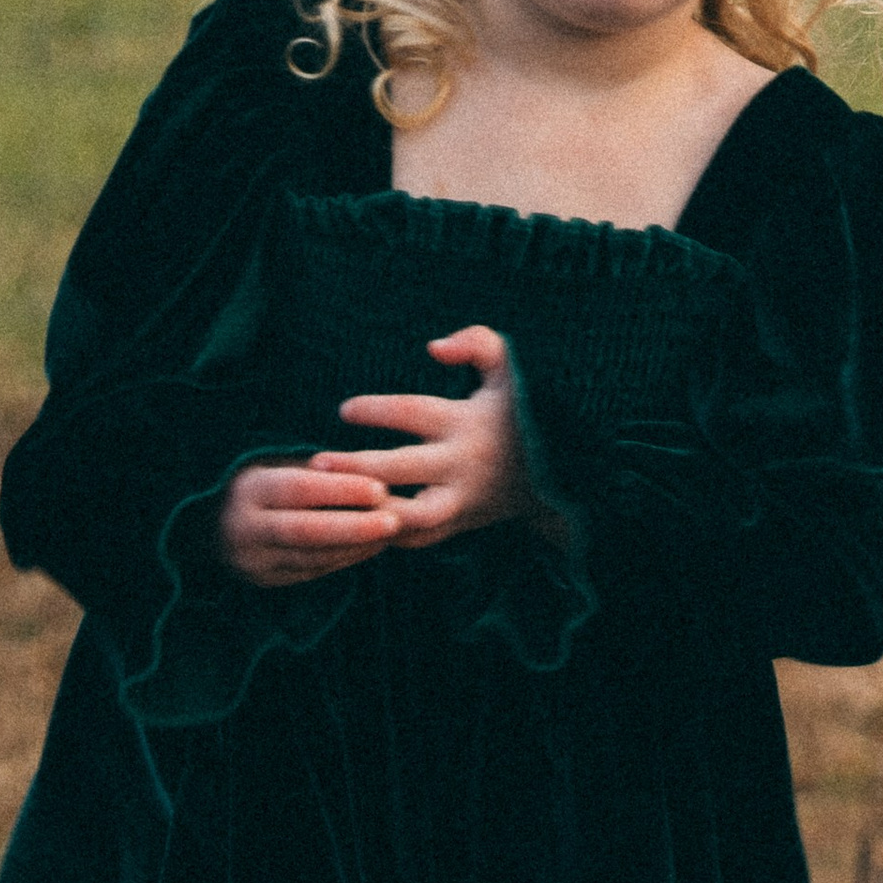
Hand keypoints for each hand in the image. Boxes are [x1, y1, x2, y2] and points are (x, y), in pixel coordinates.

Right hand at [217, 457, 407, 585]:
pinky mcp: (265, 581)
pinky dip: (345, 558)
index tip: (380, 488)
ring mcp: (253, 561)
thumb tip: (368, 471)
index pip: (297, 490)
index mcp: (246, 490)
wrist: (211, 523)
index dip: (339, 490)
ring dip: (356, 545)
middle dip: (354, 527)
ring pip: (311, 557)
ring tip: (393, 530)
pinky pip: (311, 572)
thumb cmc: (260, 480)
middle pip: (304, 531)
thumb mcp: (275, 463)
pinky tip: (372, 545)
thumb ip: (315, 470)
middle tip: (396, 520)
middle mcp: (244, 529)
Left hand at [308, 322, 529, 548]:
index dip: (377, 410)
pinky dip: (388, 536)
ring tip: (332, 503)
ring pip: (412, 516)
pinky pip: (420, 539)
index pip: (414, 413)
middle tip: (316, 464)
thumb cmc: (524, 410)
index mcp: (468, 423)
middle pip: (404, 469)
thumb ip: (479, 343)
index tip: (344, 410)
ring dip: (370, 511)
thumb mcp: (513, 369)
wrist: (566, 472)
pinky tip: (353, 525)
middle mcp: (464, 465)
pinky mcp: (462, 525)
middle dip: (358, 466)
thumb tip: (434, 348)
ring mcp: (463, 500)